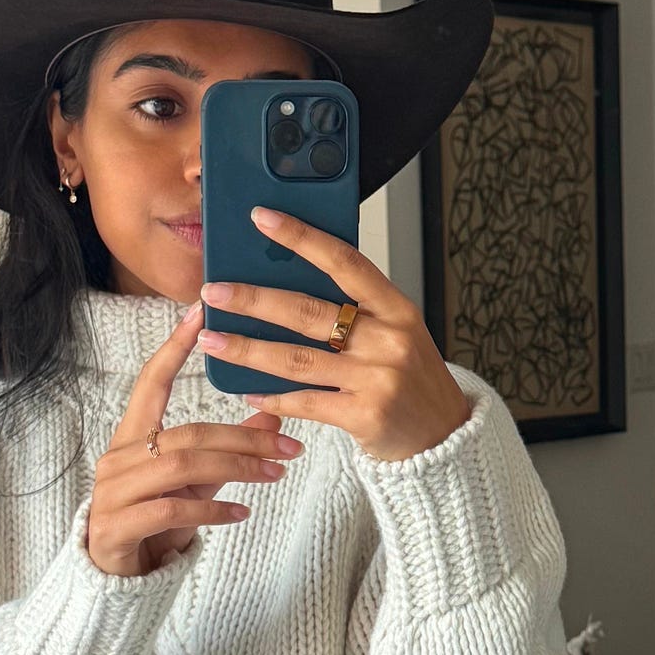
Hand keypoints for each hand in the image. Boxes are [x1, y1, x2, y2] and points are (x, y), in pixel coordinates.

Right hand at [86, 301, 304, 577]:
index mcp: (132, 437)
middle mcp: (119, 458)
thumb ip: (226, 450)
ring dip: (235, 470)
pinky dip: (211, 510)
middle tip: (289, 447)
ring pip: (181, 468)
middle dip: (243, 438)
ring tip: (275, 476)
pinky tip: (241, 511)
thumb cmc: (155, 521)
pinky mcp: (117, 527)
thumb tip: (273, 419)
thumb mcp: (195, 481)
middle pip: (187, 433)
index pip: (150, 382)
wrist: (115, 575)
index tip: (200, 313)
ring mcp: (113, 493)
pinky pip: (171, 511)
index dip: (173, 348)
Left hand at [196, 206, 472, 462]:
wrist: (442, 436)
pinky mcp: (364, 416)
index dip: (301, 237)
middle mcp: (389, 339)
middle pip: (308, 312)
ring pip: (297, 359)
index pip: (344, 261)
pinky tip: (246, 391)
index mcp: (397, 308)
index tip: (262, 218)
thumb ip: (354, 309)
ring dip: (247, 350)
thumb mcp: (395, 332)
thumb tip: (285, 281)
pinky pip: (306, 401)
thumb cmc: (409, 378)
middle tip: (214, 292)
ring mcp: (378, 379)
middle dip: (254, 300)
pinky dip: (272, 397)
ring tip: (212, 340)